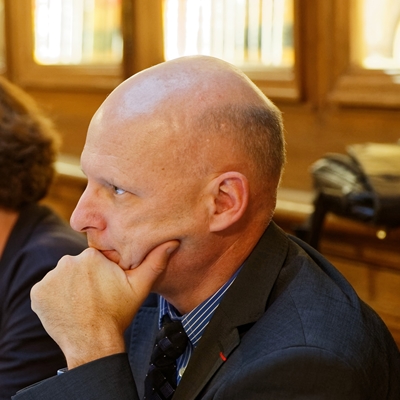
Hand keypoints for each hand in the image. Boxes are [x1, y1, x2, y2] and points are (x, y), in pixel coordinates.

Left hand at [30, 240, 178, 368]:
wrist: (93, 343)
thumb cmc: (118, 313)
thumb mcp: (140, 286)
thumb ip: (155, 261)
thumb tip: (172, 241)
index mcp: (90, 256)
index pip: (95, 258)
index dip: (102, 272)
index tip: (107, 287)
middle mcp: (67, 262)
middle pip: (77, 266)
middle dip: (85, 277)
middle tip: (96, 296)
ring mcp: (49, 278)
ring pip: (62, 276)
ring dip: (70, 286)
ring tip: (82, 303)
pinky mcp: (37, 294)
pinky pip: (47, 289)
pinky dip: (55, 297)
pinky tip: (68, 308)